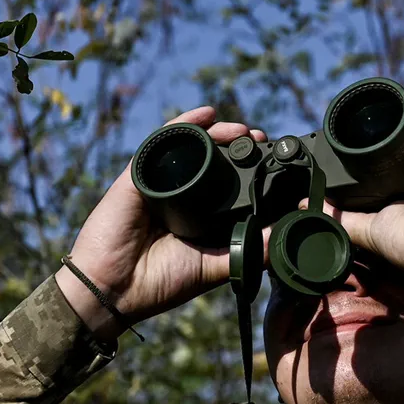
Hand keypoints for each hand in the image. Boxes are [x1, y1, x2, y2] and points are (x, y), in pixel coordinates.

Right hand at [57, 106, 266, 340]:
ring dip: (219, 132)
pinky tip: (208, 114)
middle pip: (213, 159)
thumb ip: (251, 249)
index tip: (275, 164)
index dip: (251, 171)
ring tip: (243, 131)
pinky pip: (164, 140)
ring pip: (193, 145)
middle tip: (261, 142)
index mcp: (198, 216)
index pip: (228, 184)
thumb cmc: (160, 282)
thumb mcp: (215, 265)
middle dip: (239, 146)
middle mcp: (180, 195)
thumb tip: (289, 231)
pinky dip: (186, 123)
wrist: (114, 288)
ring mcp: (159, 182)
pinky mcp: (139, 174)